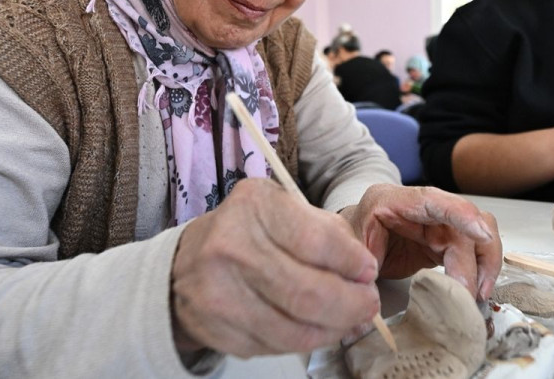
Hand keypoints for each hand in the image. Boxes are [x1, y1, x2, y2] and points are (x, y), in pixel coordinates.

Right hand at [171, 179, 380, 356]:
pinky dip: (306, 341)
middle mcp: (230, 247)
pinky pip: (277, 347)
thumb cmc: (249, 232)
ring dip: (334, 329)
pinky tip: (315, 327)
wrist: (185, 263)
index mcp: (253, 206)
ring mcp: (219, 293)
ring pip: (296, 331)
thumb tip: (364, 273)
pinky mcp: (217, 330)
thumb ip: (328, 234)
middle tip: (367, 303)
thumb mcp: (284, 210)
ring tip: (348, 319)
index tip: (368, 271)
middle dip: (352, 304)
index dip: (352, 263)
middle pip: (309, 294)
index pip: (317, 242)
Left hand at [339, 184, 500, 300]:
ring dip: (485, 263)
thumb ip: (361, 271)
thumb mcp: (349, 251)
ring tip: (479, 294)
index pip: (432, 200)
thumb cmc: (351, 239)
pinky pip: (472, 250)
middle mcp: (422, 207)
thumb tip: (370, 302)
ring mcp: (437, 222)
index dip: (460, 214)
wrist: (351, 240)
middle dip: (474, 260)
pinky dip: (479, 271)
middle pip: (464, 222)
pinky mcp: (445, 240)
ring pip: (477, 233)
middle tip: (471, 294)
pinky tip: (476, 291)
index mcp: (391, 200)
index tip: (482, 234)